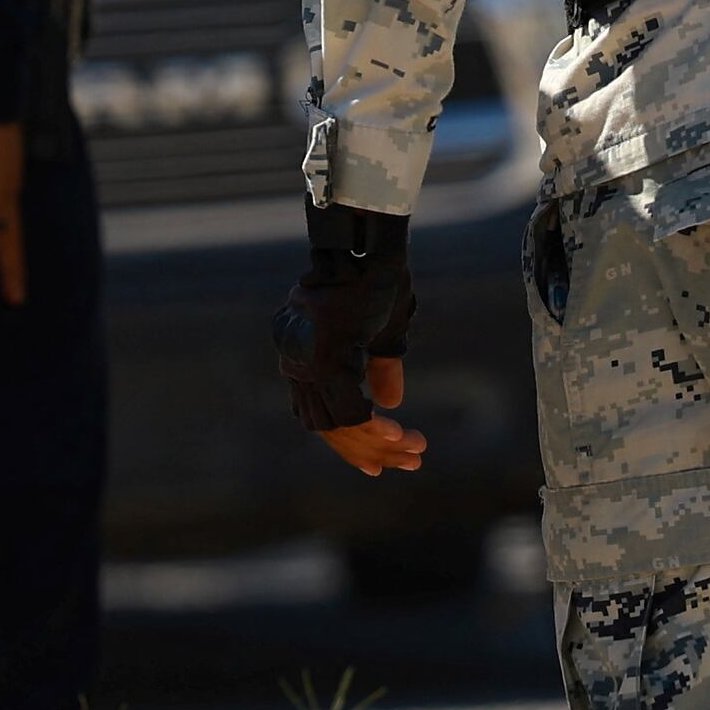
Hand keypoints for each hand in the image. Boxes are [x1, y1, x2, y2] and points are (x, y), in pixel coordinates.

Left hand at [275, 203, 422, 477]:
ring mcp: (307, 363)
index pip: (319, 414)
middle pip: (325, 428)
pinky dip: (374, 429)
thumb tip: (391, 402)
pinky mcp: (327, 360)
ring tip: (414, 449)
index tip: (378, 464)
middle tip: (408, 462)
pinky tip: (400, 434)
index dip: (349, 443)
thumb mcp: (382, 330)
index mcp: (302, 356)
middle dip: (368, 451)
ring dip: (378, 444)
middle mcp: (296, 363)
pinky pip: (349, 413)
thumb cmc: (376, 277)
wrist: (371, 245)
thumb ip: (381, 367)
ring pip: (337, 426)